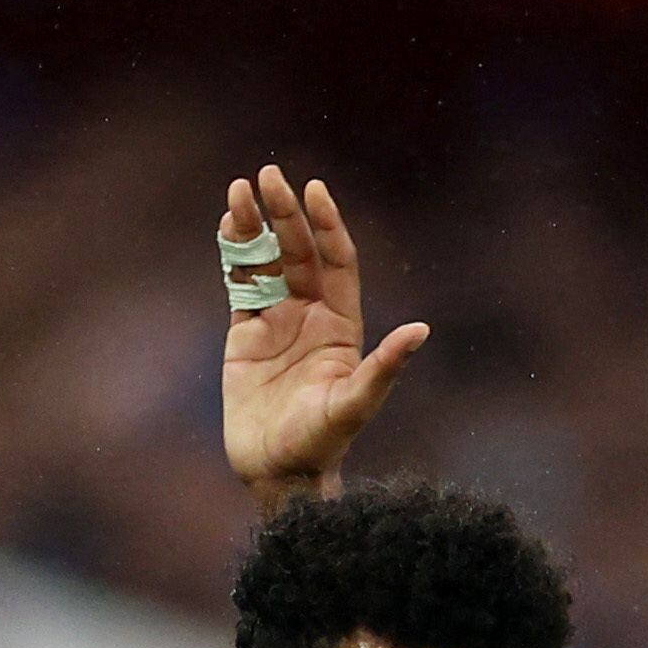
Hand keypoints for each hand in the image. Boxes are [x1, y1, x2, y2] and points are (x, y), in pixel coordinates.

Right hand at [219, 166, 427, 509]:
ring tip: (238, 191)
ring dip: (253, 226)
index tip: (314, 190)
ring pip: (265, 261)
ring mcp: (276, 323)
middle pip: (298, 250)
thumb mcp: (355, 406)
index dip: (326, 224)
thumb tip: (421, 331)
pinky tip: (226, 226)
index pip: (335, 260)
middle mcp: (310, 316)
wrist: (278, 472)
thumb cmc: (321, 443)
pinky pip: (239, 285)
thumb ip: (384, 368)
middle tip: (268, 175)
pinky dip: (232, 255)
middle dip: (284, 213)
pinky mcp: (244, 337)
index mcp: (340, 324)